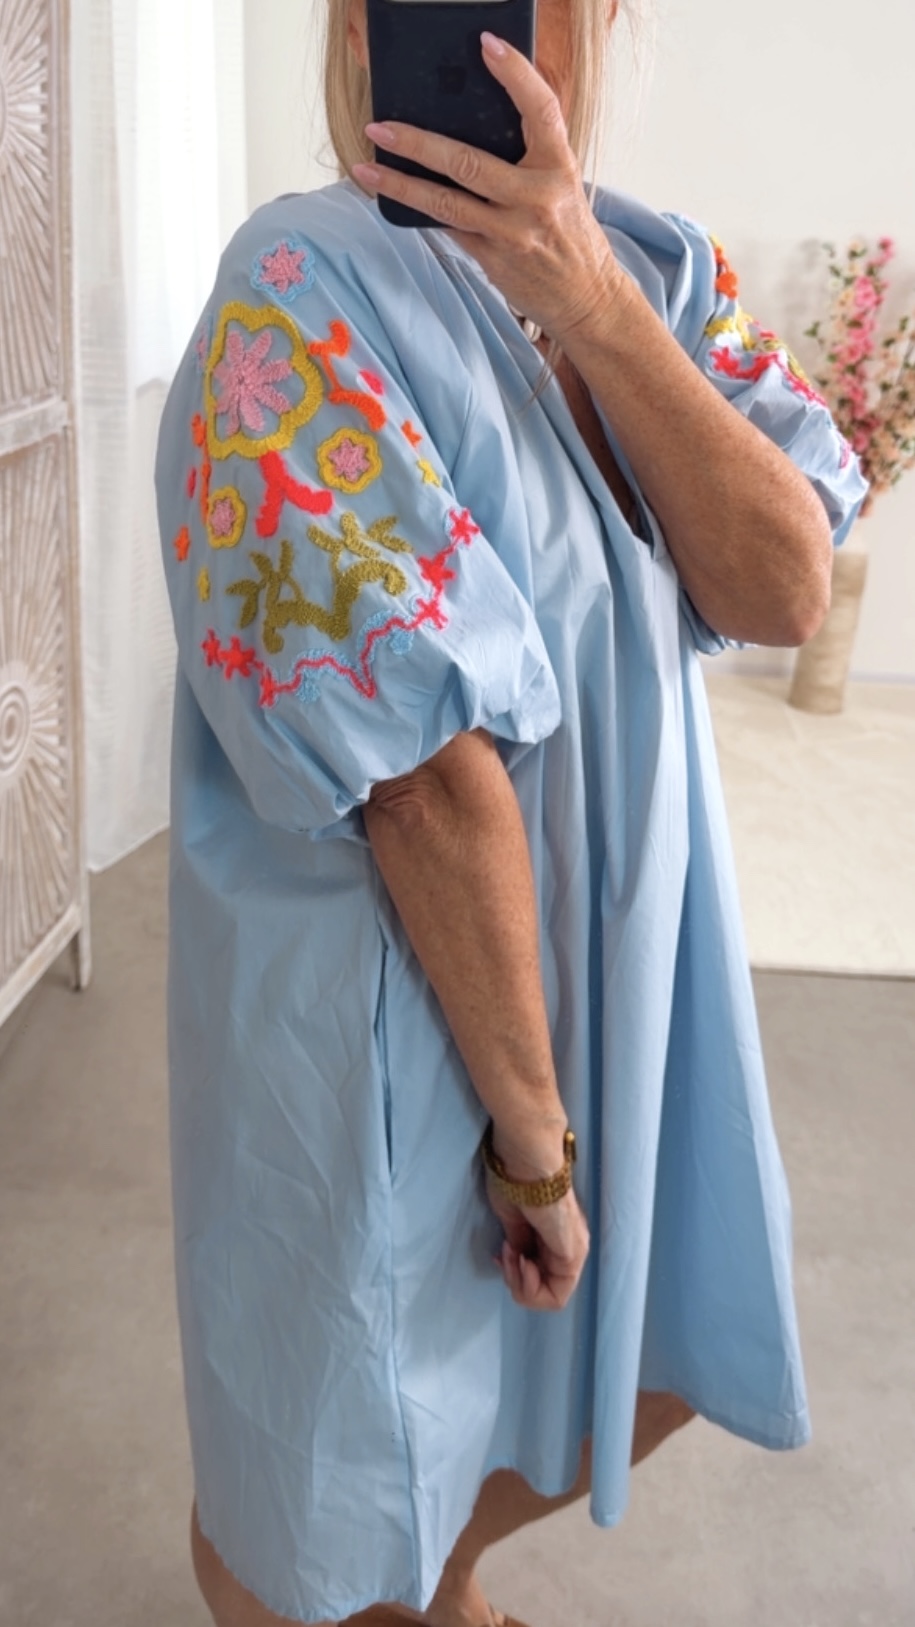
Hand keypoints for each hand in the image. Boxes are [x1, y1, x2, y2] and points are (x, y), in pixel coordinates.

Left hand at [352, 32, 623, 345]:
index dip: (516, 74)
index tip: (488, 45)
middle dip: (417, 143)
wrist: (587, 297)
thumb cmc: (569, 234)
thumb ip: (529, 157)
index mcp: (560, 167)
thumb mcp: (562, 185)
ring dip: (401, 184)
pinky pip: (450, 229)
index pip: (540, 109)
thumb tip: (467, 127)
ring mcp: (513, 232)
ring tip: (366, 168)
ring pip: (447, 203)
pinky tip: (393, 198)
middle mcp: (537, 198)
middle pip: (468, 162)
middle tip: (380, 126)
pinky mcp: (495, 260)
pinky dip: (423, 212)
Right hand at [485, 1133, 590, 1310]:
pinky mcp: (573, 1253)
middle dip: (516, 1282)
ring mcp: (575, 1251)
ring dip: (521, 1284)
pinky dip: (530, 1286)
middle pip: (546, 1290)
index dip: (515, 1274)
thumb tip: (518, 1258)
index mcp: (557, 1237)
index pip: (539, 1275)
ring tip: (509, 1255)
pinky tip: (519, 1261)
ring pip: (552, 1295)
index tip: (500, 1254)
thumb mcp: (512, 1219)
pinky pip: (556, 1293)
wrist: (528, 1155)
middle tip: (503, 1256)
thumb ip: (519, 1242)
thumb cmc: (516, 1177)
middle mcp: (572, 1246)